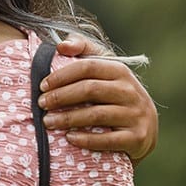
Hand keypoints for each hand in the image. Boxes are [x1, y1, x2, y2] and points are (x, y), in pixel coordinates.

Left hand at [38, 36, 157, 163]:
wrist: (144, 132)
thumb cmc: (113, 98)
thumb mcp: (103, 72)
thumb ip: (83, 52)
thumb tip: (61, 46)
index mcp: (120, 71)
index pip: (88, 67)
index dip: (62, 75)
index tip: (42, 85)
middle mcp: (131, 91)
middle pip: (90, 89)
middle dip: (61, 96)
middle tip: (41, 104)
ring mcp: (136, 115)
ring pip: (96, 114)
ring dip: (68, 118)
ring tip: (48, 121)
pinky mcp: (138, 138)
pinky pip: (108, 139)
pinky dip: (86, 139)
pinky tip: (69, 138)